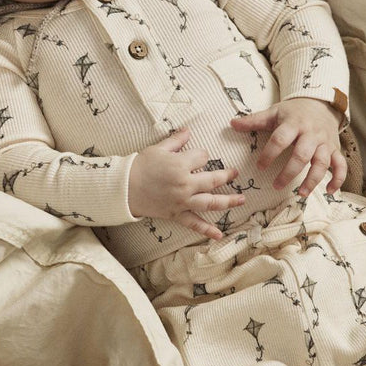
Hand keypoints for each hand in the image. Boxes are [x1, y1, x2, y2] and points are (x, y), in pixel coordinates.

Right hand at [129, 127, 245, 240]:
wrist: (124, 188)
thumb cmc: (140, 166)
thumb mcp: (158, 149)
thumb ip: (176, 140)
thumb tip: (188, 131)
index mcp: (181, 165)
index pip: (202, 157)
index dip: (202, 154)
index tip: (198, 156)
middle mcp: (185, 184)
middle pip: (213, 179)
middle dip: (227, 175)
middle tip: (235, 173)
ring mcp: (182, 201)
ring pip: (211, 202)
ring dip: (228, 201)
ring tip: (241, 199)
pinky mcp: (176, 214)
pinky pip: (194, 223)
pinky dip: (206, 230)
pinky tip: (219, 234)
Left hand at [231, 98, 345, 194]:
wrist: (320, 103)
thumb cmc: (293, 112)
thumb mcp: (274, 112)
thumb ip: (254, 120)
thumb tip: (231, 123)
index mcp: (293, 124)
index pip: (280, 139)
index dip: (270, 154)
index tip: (260, 167)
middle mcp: (311, 134)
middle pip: (302, 155)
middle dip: (289, 172)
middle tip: (276, 186)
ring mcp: (325, 142)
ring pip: (321, 163)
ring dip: (313, 180)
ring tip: (301, 194)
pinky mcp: (335, 149)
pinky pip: (340, 165)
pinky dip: (338, 179)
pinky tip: (330, 191)